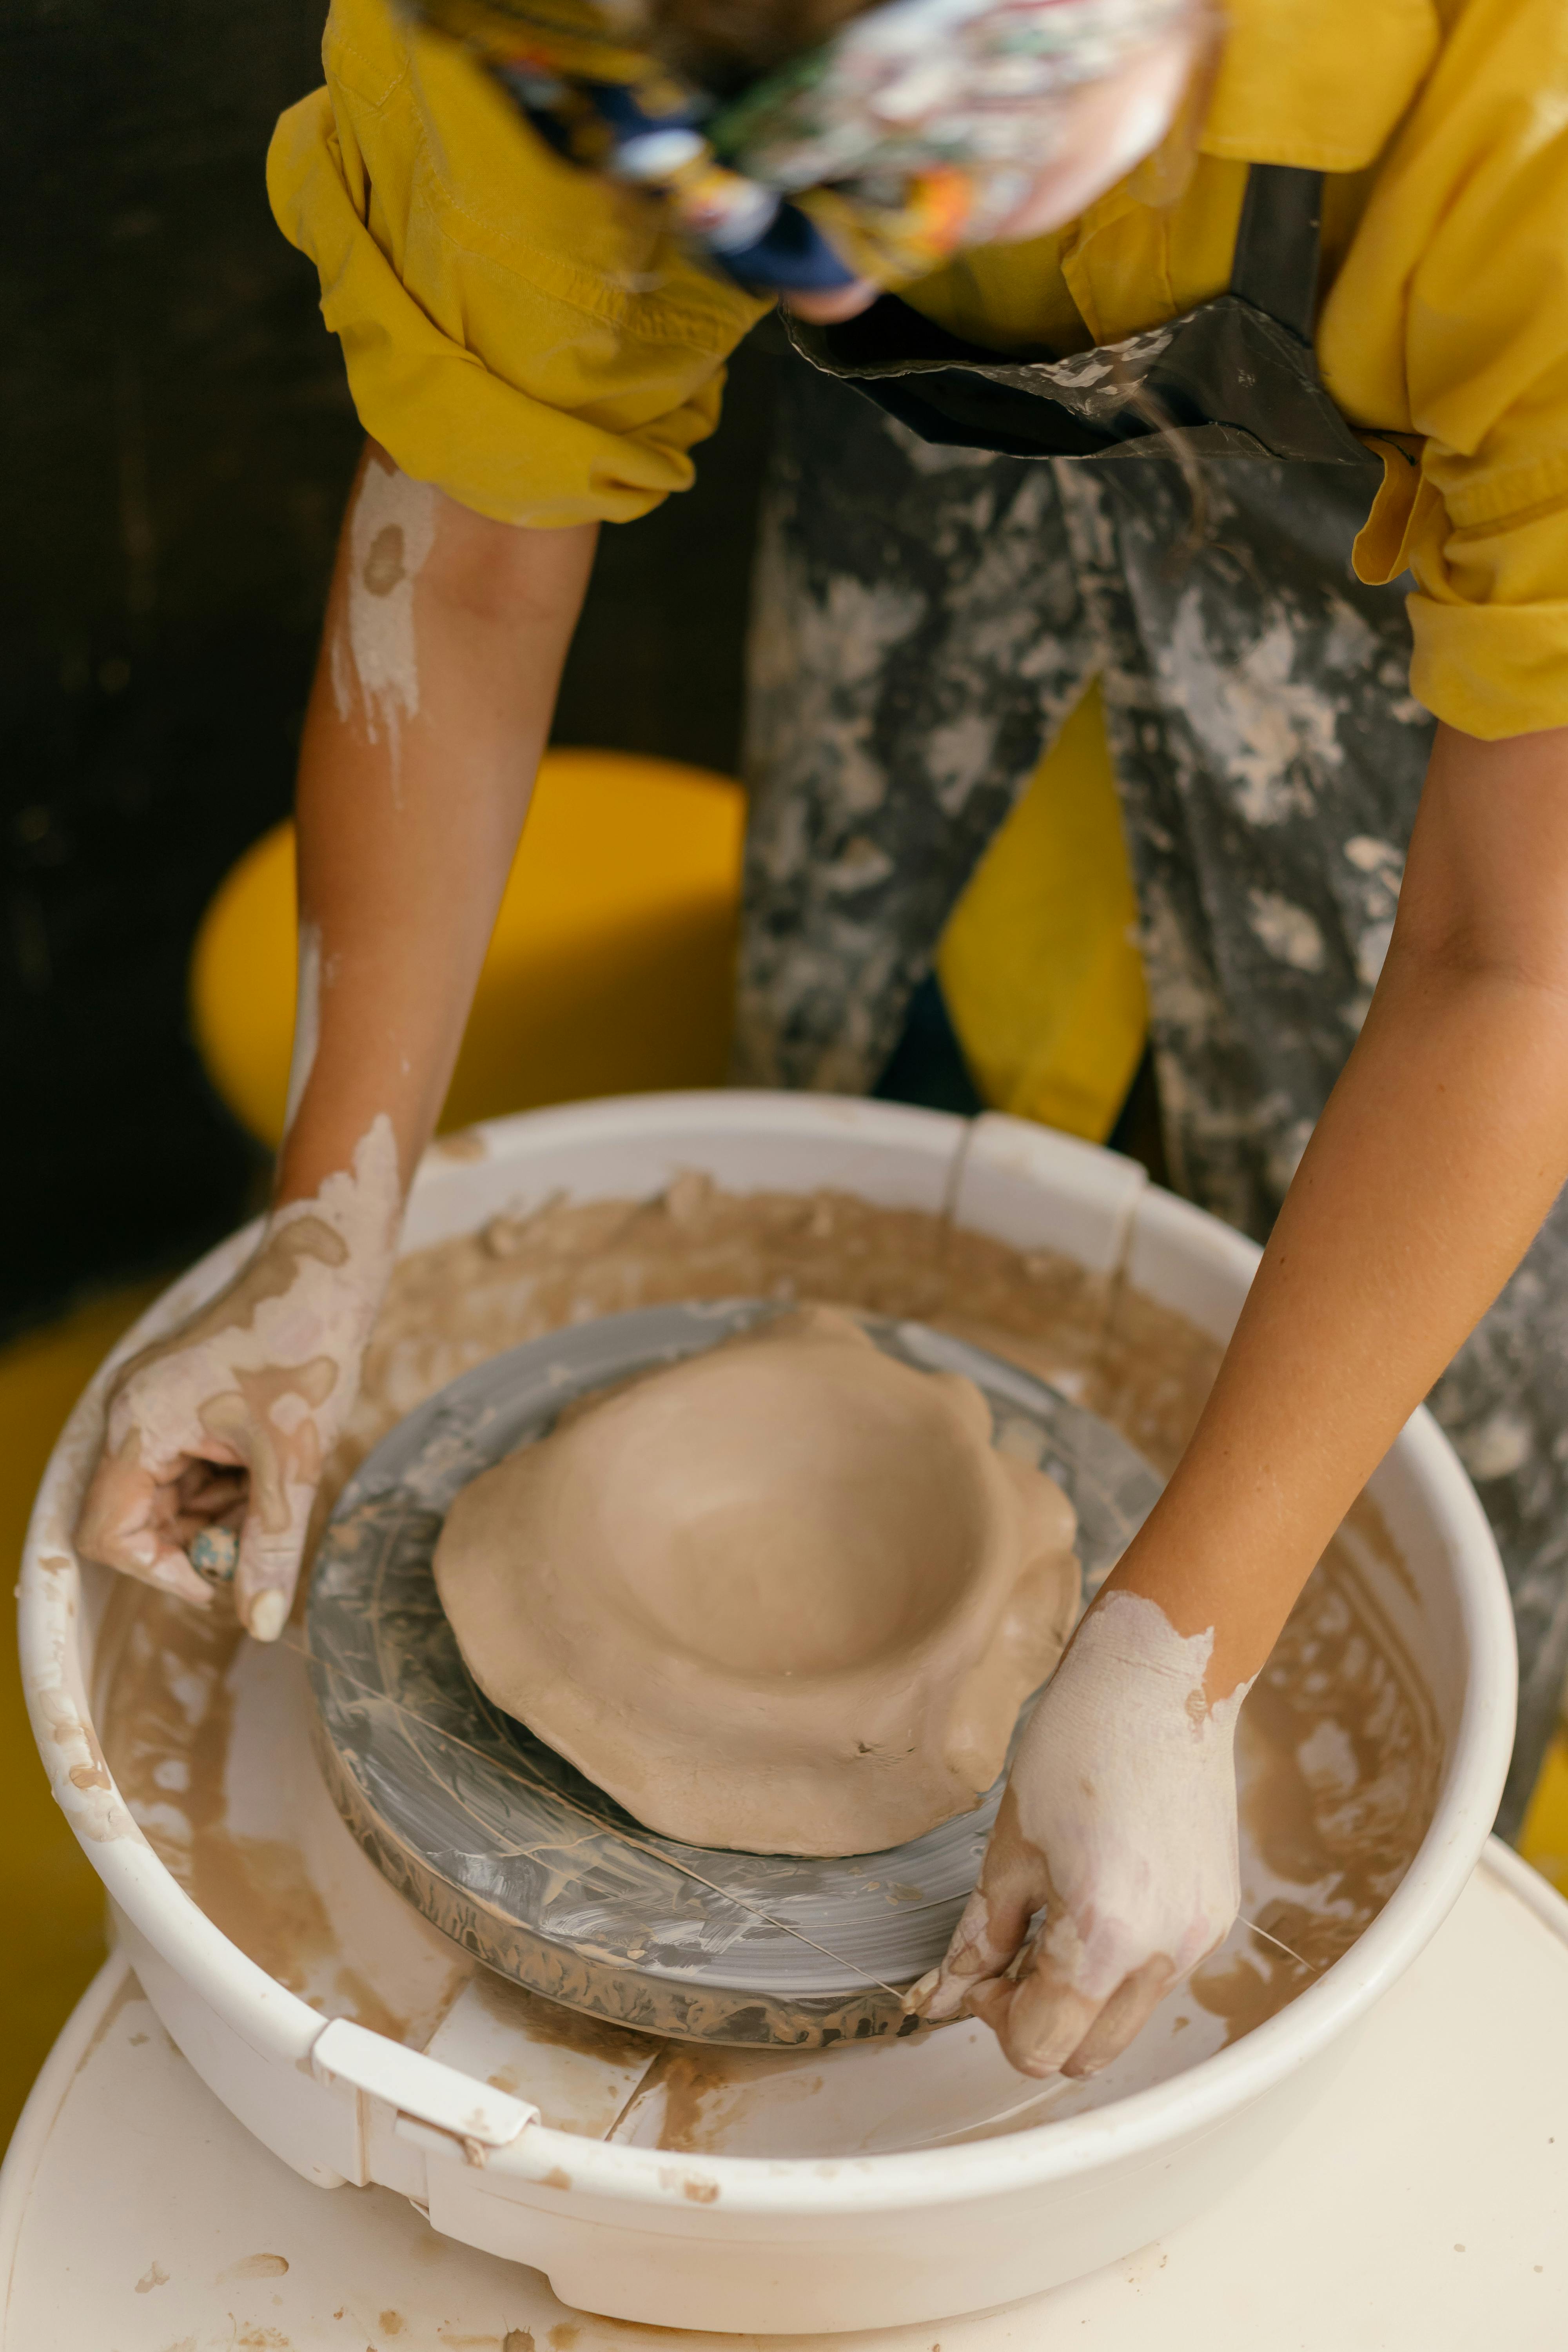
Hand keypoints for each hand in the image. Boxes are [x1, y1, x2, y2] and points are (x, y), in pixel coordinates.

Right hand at [76, 1119, 399, 1638]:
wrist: (328, 1275)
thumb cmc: (306, 1354)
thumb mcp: (291, 1463)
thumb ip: (270, 1547)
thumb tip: (258, 1624)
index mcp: (139, 1426)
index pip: (106, 1535)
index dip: (159, 1570)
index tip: (223, 1576)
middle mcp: (130, 1414)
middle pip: (136, 1517)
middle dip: (198, 1537)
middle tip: (263, 1526)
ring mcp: (152, 1403)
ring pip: (167, 1495)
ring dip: (217, 1511)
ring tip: (273, 1485)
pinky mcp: (180, 1399)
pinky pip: (187, 1466)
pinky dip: (225, 1482)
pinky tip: (267, 1463)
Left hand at [909, 1590, 1247, 2076]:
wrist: (1159, 1685)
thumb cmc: (1079, 1746)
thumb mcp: (1009, 1848)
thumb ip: (979, 1937)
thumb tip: (944, 1999)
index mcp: (1103, 1936)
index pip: (1041, 2043)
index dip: (996, 2018)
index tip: (982, 1973)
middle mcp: (1164, 1951)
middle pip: (1089, 2053)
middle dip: (1038, 2021)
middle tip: (1009, 1958)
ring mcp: (1200, 1936)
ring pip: (1127, 2020)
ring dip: (1081, 1998)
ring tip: (1052, 1922)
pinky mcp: (1217, 1915)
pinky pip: (1160, 1975)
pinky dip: (1120, 1965)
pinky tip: (1097, 1902)